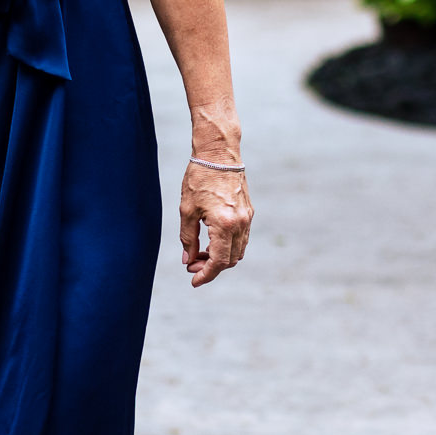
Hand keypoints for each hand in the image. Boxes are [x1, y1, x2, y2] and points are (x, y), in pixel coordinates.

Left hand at [179, 161, 251, 286]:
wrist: (219, 153)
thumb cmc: (199, 178)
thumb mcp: (187, 210)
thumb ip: (188, 238)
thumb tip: (188, 259)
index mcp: (224, 224)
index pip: (219, 261)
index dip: (206, 275)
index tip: (194, 281)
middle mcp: (240, 224)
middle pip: (230, 260)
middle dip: (211, 267)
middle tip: (191, 266)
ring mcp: (247, 218)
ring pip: (238, 251)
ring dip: (220, 258)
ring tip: (200, 255)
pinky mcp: (248, 212)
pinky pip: (241, 238)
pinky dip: (228, 246)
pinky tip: (211, 242)